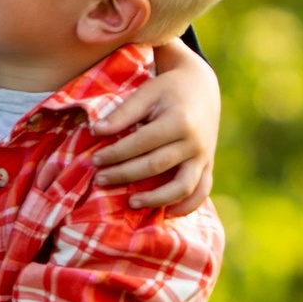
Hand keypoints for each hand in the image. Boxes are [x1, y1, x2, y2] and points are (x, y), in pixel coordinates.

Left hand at [91, 40, 220, 212]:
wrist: (201, 87)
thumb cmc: (167, 89)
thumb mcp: (146, 93)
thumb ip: (123, 113)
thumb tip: (95, 131)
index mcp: (178, 121)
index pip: (141, 143)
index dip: (115, 154)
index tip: (94, 160)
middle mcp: (194, 142)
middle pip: (156, 166)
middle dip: (125, 175)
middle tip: (100, 180)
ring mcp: (204, 156)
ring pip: (182, 186)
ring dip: (155, 199)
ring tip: (130, 202)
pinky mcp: (208, 165)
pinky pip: (201, 192)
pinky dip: (186, 207)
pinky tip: (166, 213)